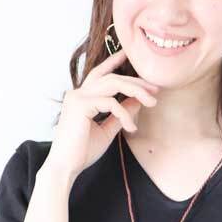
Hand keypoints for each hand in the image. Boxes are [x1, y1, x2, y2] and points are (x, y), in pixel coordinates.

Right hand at [47, 47, 158, 183]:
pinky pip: (111, 102)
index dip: (114, 61)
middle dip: (136, 81)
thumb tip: (137, 101)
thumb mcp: (107, 129)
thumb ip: (121, 114)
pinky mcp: (80, 105)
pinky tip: (132, 128)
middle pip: (112, 77)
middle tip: (155, 89)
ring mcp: (78, 97)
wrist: (65, 167)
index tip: (128, 54)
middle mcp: (78, 93)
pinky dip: (125, 114)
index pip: (100, 74)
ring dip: (136, 90)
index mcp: (82, 97)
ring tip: (152, 101)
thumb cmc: (82, 151)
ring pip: (113, 83)